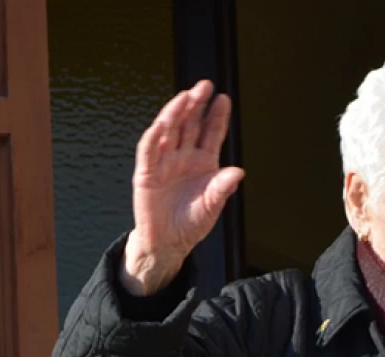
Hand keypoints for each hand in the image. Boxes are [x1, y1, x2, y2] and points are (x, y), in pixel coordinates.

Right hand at [120, 80, 245, 295]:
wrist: (167, 243)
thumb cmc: (190, 224)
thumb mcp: (211, 207)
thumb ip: (222, 189)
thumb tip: (238, 172)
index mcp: (203, 162)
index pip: (211, 133)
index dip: (217, 116)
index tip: (224, 99)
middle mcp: (183, 157)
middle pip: (189, 125)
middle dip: (196, 105)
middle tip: (204, 86)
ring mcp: (164, 162)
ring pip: (169, 131)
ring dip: (175, 113)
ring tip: (185, 97)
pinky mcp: (146, 173)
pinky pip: (149, 151)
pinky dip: (154, 138)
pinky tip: (161, 125)